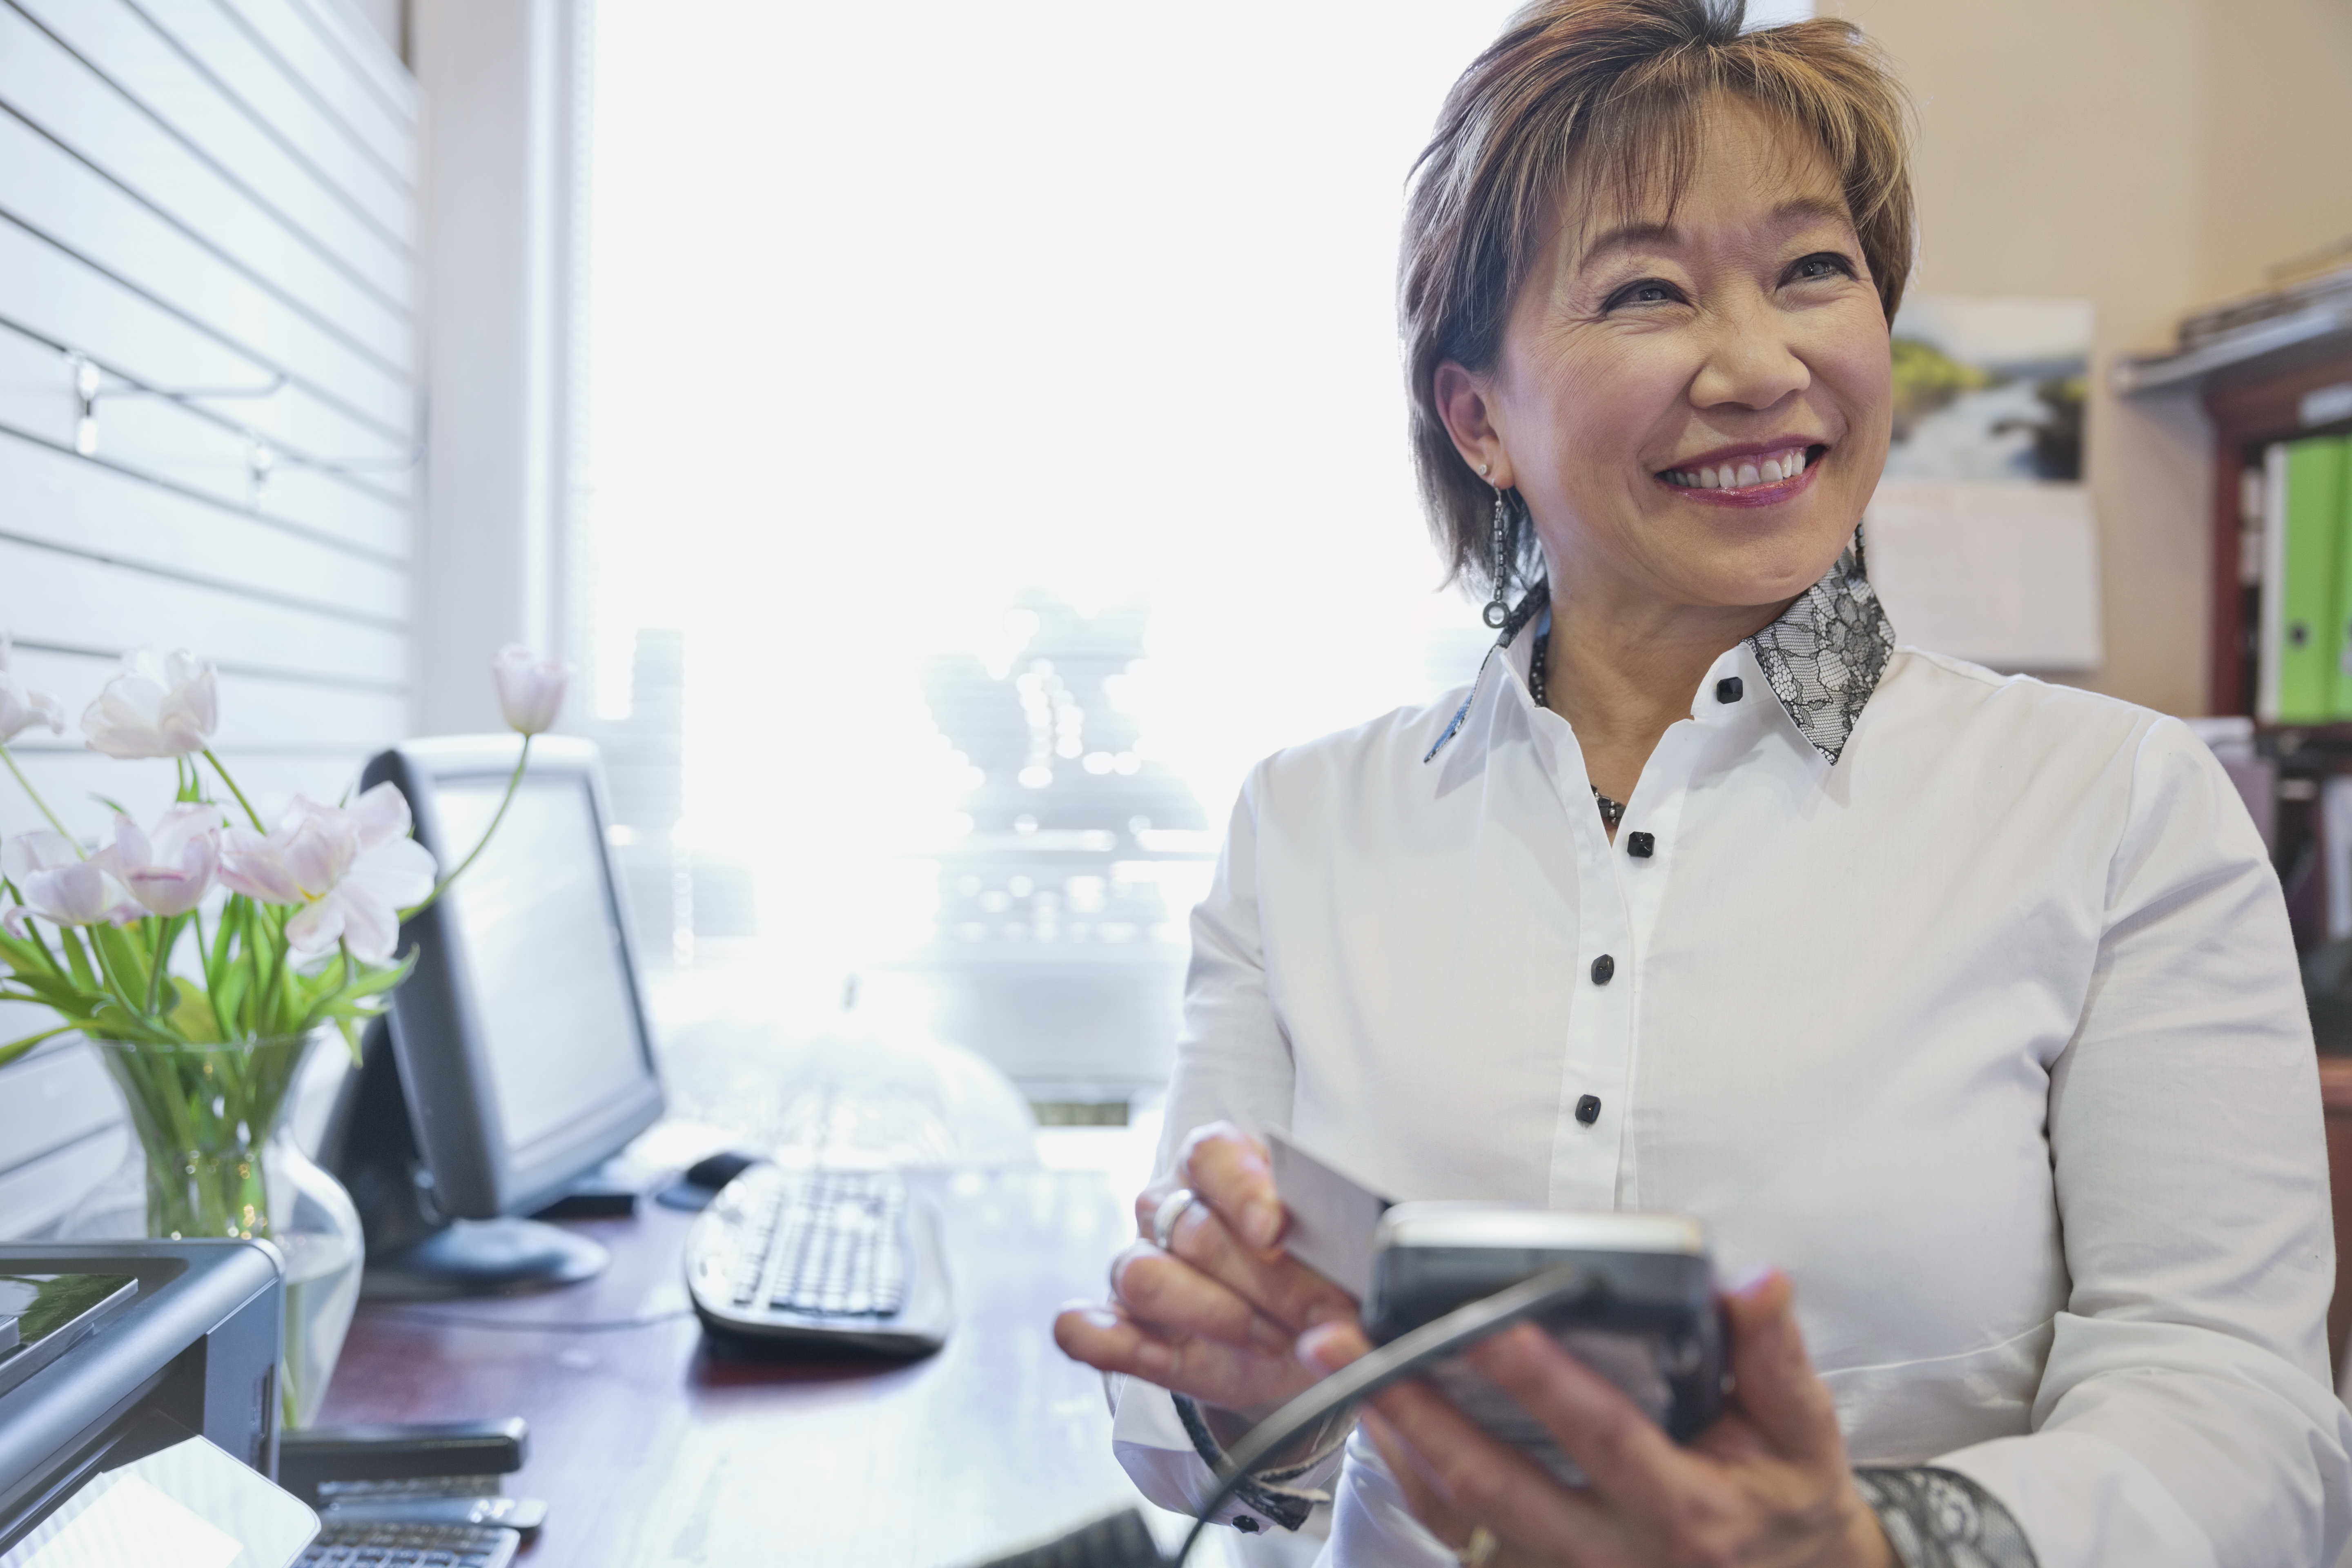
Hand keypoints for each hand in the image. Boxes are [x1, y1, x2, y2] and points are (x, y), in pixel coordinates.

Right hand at [1054, 1121, 1360, 1412]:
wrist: (1301, 1343)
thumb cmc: (1318, 1277)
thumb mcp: (1340, 1253)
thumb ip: (1338, 1244)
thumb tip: (1350, 1269)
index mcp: (1219, 1166)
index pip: (1211, 1153)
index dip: (1241, 1187)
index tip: (1275, 1230)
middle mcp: (1169, 1207)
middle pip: (1193, 1231)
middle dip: (1264, 1282)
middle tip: (1317, 1315)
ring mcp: (1138, 1265)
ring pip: (1141, 1275)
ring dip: (1213, 1316)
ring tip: (1269, 1339)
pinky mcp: (1119, 1328)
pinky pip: (1082, 1328)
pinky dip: (1107, 1343)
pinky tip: (1157, 1355)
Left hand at [1297, 1268, 1893, 1567]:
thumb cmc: (1785, 1507)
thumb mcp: (1803, 1437)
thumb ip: (1773, 1358)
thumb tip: (1756, 1284)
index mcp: (1685, 1510)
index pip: (1602, 1437)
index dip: (1543, 1382)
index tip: (1489, 1323)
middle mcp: (1615, 1556)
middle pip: (1498, 1485)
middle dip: (1418, 1410)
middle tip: (1351, 1344)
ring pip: (1460, 1516)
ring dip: (1396, 1441)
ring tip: (1340, 1370)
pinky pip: (1459, 1537)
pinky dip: (1411, 1480)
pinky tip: (1377, 1421)